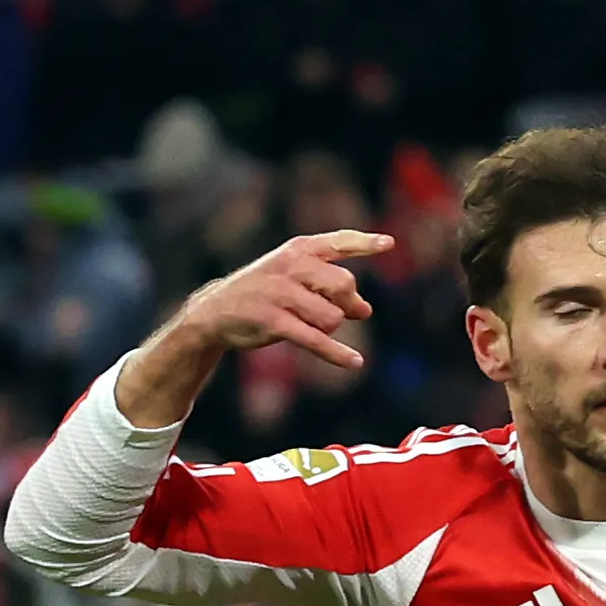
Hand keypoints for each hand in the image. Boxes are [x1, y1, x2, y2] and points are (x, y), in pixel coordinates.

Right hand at [118, 229, 390, 427]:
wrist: (215, 312)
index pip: (337, 242)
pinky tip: (355, 362)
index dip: (364, 244)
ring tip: (309, 325)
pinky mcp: (274, 321)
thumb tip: (366, 310)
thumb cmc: (264, 294)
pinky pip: (315, 340)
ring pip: (332, 316)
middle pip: (344, 283)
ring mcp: (280, 293)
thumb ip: (331, 288)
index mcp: (297, 250)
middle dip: (348, 302)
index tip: (389, 244)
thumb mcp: (294, 280)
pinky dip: (337, 353)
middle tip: (342, 311)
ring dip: (329, 327)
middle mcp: (289, 266)